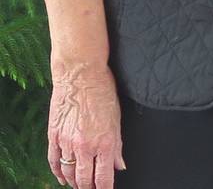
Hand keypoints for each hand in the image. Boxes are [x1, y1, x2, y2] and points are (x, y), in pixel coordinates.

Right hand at [47, 63, 124, 188]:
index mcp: (105, 142)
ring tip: (79, 184)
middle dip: (89, 188)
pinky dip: (58, 173)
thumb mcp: (117, 118)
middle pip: (85, 180)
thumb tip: (120, 165)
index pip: (104, 178)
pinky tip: (62, 177)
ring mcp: (67, 142)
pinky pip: (54, 162)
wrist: (81, 73)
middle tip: (92, 188)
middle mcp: (85, 146)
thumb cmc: (102, 90)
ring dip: (74, 182)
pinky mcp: (54, 136)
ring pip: (69, 174)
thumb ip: (117, 145)